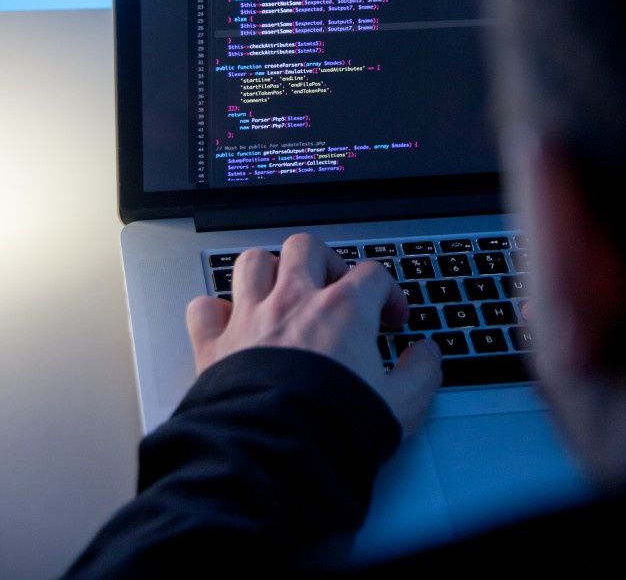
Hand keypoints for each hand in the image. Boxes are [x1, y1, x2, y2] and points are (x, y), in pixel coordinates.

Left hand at [186, 232, 441, 435]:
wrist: (276, 457)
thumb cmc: (334, 430)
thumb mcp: (401, 406)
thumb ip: (421, 373)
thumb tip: (429, 355)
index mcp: (343, 310)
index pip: (372, 274)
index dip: (389, 293)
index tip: (391, 319)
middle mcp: (294, 302)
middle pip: (307, 248)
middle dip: (324, 262)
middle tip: (334, 289)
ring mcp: (250, 318)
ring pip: (253, 262)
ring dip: (268, 271)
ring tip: (281, 291)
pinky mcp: (214, 345)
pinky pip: (204, 307)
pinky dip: (215, 311)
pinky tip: (229, 323)